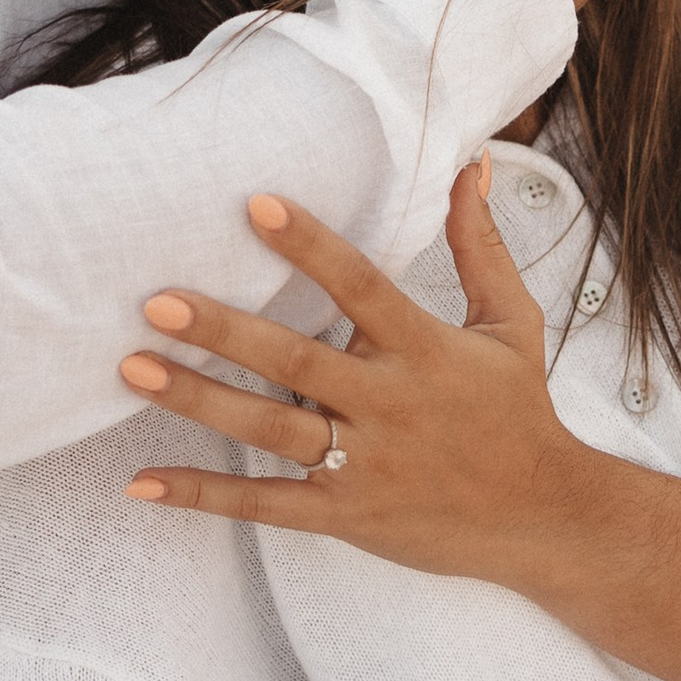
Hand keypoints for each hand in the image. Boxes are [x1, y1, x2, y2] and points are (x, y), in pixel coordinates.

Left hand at [120, 177, 680, 680]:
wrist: (546, 518)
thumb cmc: (520, 410)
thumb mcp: (510, 322)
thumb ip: (478, 244)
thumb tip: (471, 162)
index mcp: (425, 350)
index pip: (361, 287)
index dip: (311, 245)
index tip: (258, 204)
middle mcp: (390, 405)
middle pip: (297, 360)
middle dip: (225, 330)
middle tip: (156, 300)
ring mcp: (365, 464)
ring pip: (270, 429)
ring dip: (199, 400)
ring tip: (134, 369)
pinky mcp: (346, 514)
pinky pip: (265, 504)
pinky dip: (204, 495)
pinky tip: (142, 481)